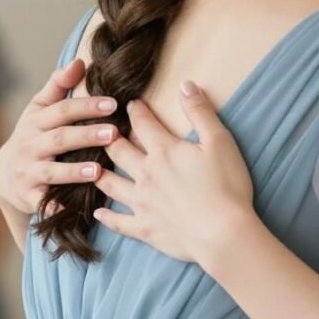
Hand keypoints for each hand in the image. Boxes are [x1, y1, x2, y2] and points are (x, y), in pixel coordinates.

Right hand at [0, 58, 119, 216]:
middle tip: (113, 133)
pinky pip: (44, 204)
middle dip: (86, 136)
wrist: (5, 174)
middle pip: (59, 139)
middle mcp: (30, 147)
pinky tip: (73, 210)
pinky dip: (56, 208)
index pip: (62, 111)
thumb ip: (59, 85)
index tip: (112, 103)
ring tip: (97, 170)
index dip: (86, 106)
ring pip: (52, 172)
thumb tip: (80, 62)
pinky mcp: (28, 198)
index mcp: (36, 122)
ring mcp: (28, 173)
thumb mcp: (41, 109)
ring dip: (74, 172)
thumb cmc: (34, 135)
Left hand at [93, 81, 254, 265]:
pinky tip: (98, 213)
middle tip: (101, 129)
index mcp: (164, 151)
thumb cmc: (227, 186)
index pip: (143, 124)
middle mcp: (146, 174)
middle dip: (109, 137)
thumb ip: (200, 112)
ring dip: (99, 172)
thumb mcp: (219, 141)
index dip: (136, 111)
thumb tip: (185, 85)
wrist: (223, 233)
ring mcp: (142, 203)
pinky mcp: (145, 228)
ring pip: (110, 184)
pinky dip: (106, 217)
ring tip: (91, 166)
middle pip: (119, 151)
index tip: (130, 104)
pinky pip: (118, 222)